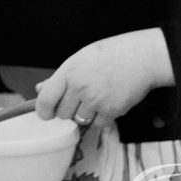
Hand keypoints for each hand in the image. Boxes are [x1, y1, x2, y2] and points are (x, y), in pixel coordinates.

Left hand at [34, 29, 174, 129]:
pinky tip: (106, 103)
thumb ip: (59, 78)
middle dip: (67, 109)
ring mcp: (95, 100)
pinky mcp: (111, 111)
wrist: (140, 57)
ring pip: (79, 120)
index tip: (46, 112)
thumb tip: (40, 90)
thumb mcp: (79, 59)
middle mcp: (79, 87)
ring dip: (84, 114)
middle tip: (79, 98)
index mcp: (68, 72)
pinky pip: (96, 125)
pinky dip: (99, 119)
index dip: (43, 110)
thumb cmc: (110, 54)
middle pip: (62, 114)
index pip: (45, 100)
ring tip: (95, 97)